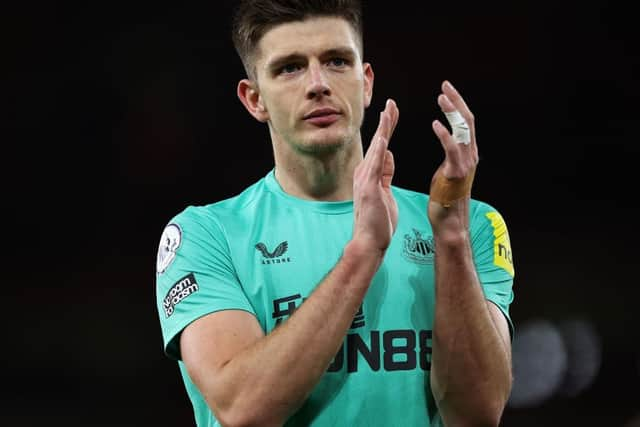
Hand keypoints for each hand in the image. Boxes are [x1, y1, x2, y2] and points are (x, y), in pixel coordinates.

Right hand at [352, 99, 399, 253]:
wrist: (370, 241)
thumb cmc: (378, 221)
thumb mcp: (385, 191)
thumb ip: (385, 173)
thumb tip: (388, 155)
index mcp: (370, 174)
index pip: (381, 146)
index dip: (387, 128)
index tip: (392, 112)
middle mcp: (364, 173)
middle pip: (377, 142)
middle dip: (385, 122)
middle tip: (392, 103)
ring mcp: (365, 180)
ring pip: (376, 150)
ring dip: (382, 130)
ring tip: (388, 112)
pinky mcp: (369, 189)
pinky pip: (374, 166)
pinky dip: (378, 151)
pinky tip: (382, 138)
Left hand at [428, 81, 478, 227]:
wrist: (449, 222)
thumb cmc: (445, 198)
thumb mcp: (448, 170)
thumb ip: (451, 154)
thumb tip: (450, 142)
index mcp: (467, 154)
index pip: (465, 122)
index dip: (457, 105)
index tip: (446, 90)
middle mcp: (470, 156)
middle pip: (467, 121)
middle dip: (457, 101)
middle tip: (445, 85)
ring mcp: (465, 164)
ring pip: (462, 131)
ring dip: (452, 112)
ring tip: (441, 98)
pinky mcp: (456, 174)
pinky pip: (452, 150)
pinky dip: (444, 135)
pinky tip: (435, 123)